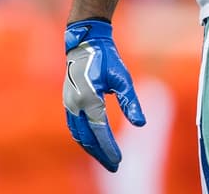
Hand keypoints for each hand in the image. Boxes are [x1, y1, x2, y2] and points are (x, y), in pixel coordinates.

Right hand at [62, 19, 145, 171]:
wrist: (85, 42)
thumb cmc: (107, 58)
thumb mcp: (123, 78)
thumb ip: (130, 102)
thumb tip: (140, 124)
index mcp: (89, 98)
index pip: (100, 131)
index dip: (109, 148)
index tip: (119, 160)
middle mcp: (75, 104)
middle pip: (87, 137)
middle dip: (100, 154)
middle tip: (114, 167)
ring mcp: (68, 103)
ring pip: (78, 134)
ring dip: (91, 148)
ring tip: (105, 158)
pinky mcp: (68, 101)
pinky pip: (74, 126)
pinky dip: (84, 138)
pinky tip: (93, 143)